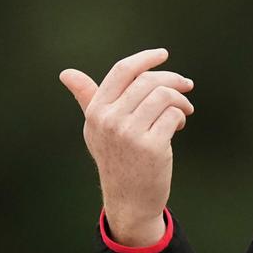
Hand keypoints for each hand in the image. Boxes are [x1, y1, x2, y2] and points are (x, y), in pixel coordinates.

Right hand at [60, 48, 194, 246]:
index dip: (145, 58)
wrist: (129, 198)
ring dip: (180, 99)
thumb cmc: (116, 158)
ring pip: (163, 95)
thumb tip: (66, 73)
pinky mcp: (151, 146)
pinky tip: (178, 125)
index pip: (122, 71)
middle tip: (186, 86)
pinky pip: (173, 115)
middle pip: (148, 81)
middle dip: (173, 79)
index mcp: (96, 110)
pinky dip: (181, 116)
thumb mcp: (97, 127)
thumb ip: (87, 98)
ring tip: (183, 110)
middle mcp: (109, 120)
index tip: (162, 54)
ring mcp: (129, 133)